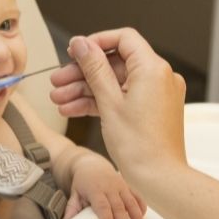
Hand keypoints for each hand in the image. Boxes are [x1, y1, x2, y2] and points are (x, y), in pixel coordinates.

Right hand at [50, 28, 186, 179]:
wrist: (159, 179)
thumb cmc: (140, 147)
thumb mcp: (109, 102)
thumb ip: (94, 68)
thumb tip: (82, 44)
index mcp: (153, 69)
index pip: (123, 39)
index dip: (96, 42)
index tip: (75, 51)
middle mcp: (159, 78)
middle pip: (114, 63)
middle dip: (83, 72)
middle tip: (59, 80)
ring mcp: (156, 94)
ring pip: (114, 82)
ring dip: (85, 89)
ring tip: (60, 99)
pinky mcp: (151, 110)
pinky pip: (122, 97)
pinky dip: (99, 101)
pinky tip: (74, 109)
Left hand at [64, 155, 146, 218]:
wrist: (91, 164)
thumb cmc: (82, 181)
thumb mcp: (74, 192)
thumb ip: (72, 207)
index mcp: (95, 189)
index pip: (102, 205)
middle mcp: (109, 187)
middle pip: (118, 206)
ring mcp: (120, 185)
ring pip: (131, 202)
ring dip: (137, 217)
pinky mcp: (127, 186)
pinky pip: (136, 196)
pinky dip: (141, 206)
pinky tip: (143, 218)